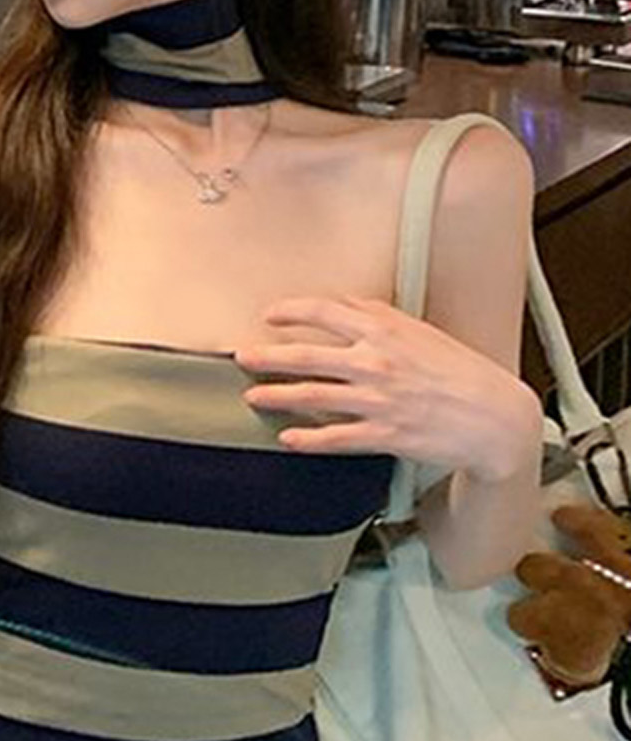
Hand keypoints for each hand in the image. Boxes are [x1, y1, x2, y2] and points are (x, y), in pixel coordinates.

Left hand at [234, 293, 540, 483]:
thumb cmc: (461, 372)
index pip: (325, 312)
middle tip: (242, 357)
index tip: (270, 316)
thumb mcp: (421, 332)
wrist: (497, 418)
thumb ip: (379, 315)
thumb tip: (343, 301)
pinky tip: (287, 438)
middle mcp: (376, 363)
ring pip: (313, 396)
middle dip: (267, 357)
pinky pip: (336, 437)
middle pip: (307, 356)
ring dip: (276, 396)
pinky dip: (307, 439)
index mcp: (386, 332)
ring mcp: (378, 401)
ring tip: (252, 396)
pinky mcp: (385, 435)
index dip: (291, 311)